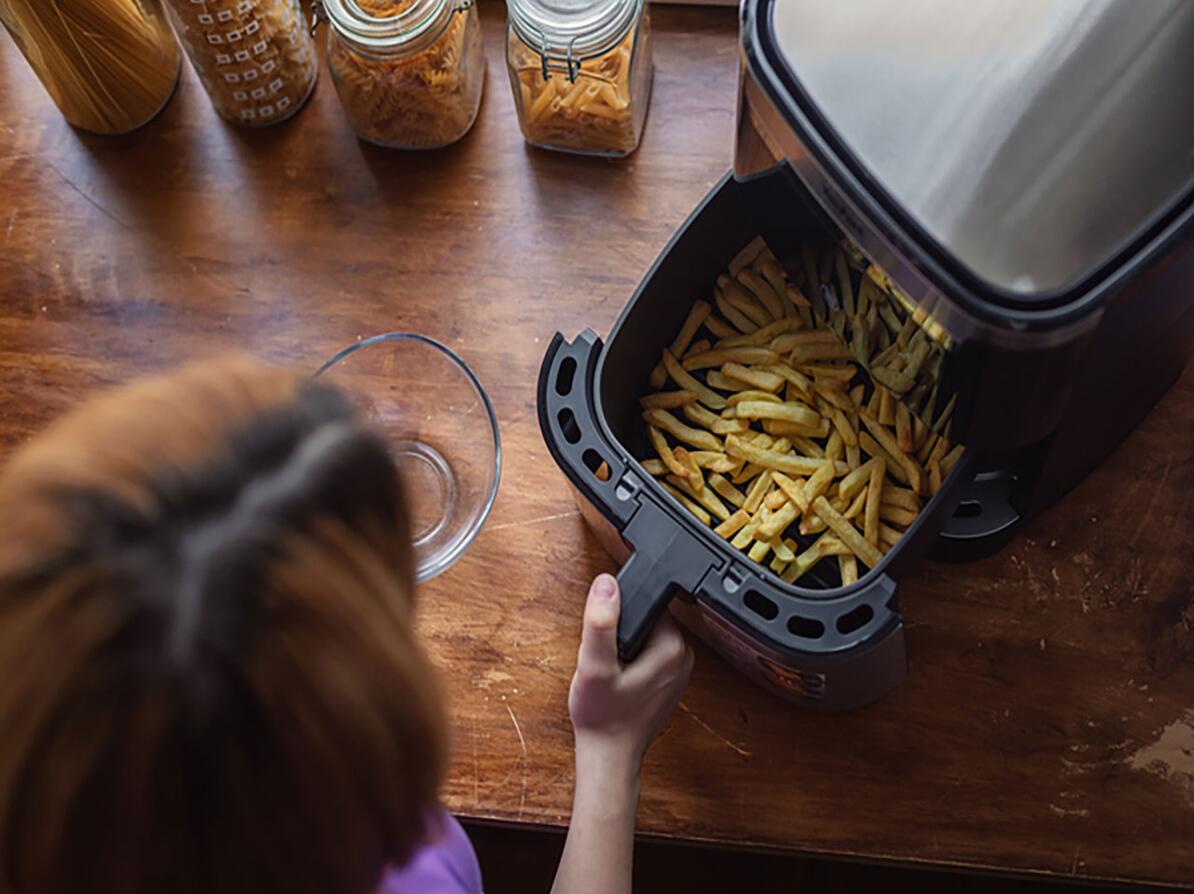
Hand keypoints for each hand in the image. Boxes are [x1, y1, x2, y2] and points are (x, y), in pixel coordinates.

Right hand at [550, 574, 691, 893]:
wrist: (609, 758)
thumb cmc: (604, 718)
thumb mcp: (595, 665)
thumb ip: (601, 623)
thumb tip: (606, 584)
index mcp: (673, 647)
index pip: (647, 603)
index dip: (619, 614)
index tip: (607, 639)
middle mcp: (683, 657)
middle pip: (645, 619)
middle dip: (619, 632)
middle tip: (607, 660)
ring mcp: (677, 670)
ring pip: (643, 637)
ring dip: (622, 647)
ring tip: (611, 672)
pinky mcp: (667, 681)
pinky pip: (645, 654)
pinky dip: (627, 661)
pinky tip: (617, 681)